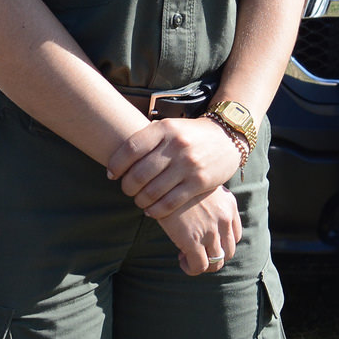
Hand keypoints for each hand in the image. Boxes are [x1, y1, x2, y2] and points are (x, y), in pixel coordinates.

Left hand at [107, 117, 242, 220]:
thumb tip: (115, 160)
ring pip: (152, 191)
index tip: (111, 174)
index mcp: (165, 128)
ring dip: (140, 201)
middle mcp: (176, 145)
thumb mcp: (170, 127)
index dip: (116, 164)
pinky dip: (156, 210)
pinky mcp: (200, 182)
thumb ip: (147, 139)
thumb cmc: (189, 135)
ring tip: (139, 201)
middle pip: (139, 173)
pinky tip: (152, 211)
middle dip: (127, 187)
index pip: (131, 148)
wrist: (227, 138)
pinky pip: (170, 203)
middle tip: (127, 190)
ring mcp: (189, 164)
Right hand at [156, 185, 241, 275]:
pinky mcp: (193, 241)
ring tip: (187, 258)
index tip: (205, 241)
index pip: (235, 235)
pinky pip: (199, 266)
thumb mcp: (202, 185)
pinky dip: (192, 268)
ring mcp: (211, 231)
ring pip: (217, 262)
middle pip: (228, 251)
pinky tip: (181, 260)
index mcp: (229, 204)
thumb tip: (202, 213)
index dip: (221, 243)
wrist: (163, 179)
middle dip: (213, 256)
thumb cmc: (177, 181)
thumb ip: (209, 200)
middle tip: (196, 252)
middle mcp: (225, 219)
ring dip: (203, 264)